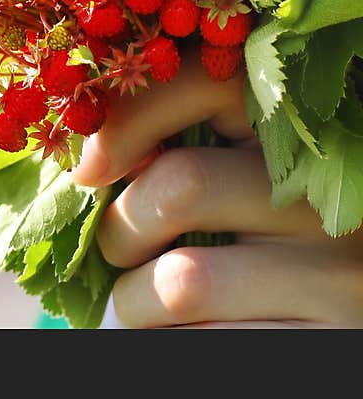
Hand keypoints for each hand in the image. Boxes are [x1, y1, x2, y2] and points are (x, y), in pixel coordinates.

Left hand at [68, 52, 362, 327]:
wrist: (307, 329)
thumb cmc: (241, 254)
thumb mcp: (219, 190)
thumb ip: (169, 161)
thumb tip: (88, 165)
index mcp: (288, 135)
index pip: (208, 81)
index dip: (129, 117)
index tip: (88, 169)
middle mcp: (323, 194)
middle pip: (182, 183)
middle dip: (121, 227)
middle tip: (118, 250)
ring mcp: (337, 271)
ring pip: (181, 280)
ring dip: (135, 300)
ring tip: (143, 303)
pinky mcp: (331, 340)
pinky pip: (208, 343)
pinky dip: (168, 342)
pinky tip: (181, 333)